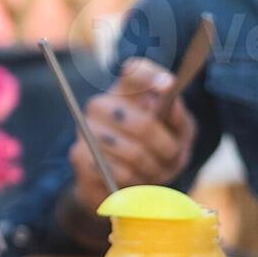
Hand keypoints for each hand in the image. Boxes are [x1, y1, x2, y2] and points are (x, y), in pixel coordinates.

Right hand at [69, 57, 194, 211]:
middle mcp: (101, 105)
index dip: (152, 76)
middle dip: (165, 147)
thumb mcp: (177, 134)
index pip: (135, 71)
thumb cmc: (154, 152)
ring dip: (153, 168)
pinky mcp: (78, 155)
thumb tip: (172, 105)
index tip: (168, 86)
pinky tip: (135, 179)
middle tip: (172, 155)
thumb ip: (179, 119)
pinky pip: (119, 171)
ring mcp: (86, 130)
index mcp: (126, 91)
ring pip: (134, 152)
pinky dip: (135, 181)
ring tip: (156, 171)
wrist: (121, 185)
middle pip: (143, 124)